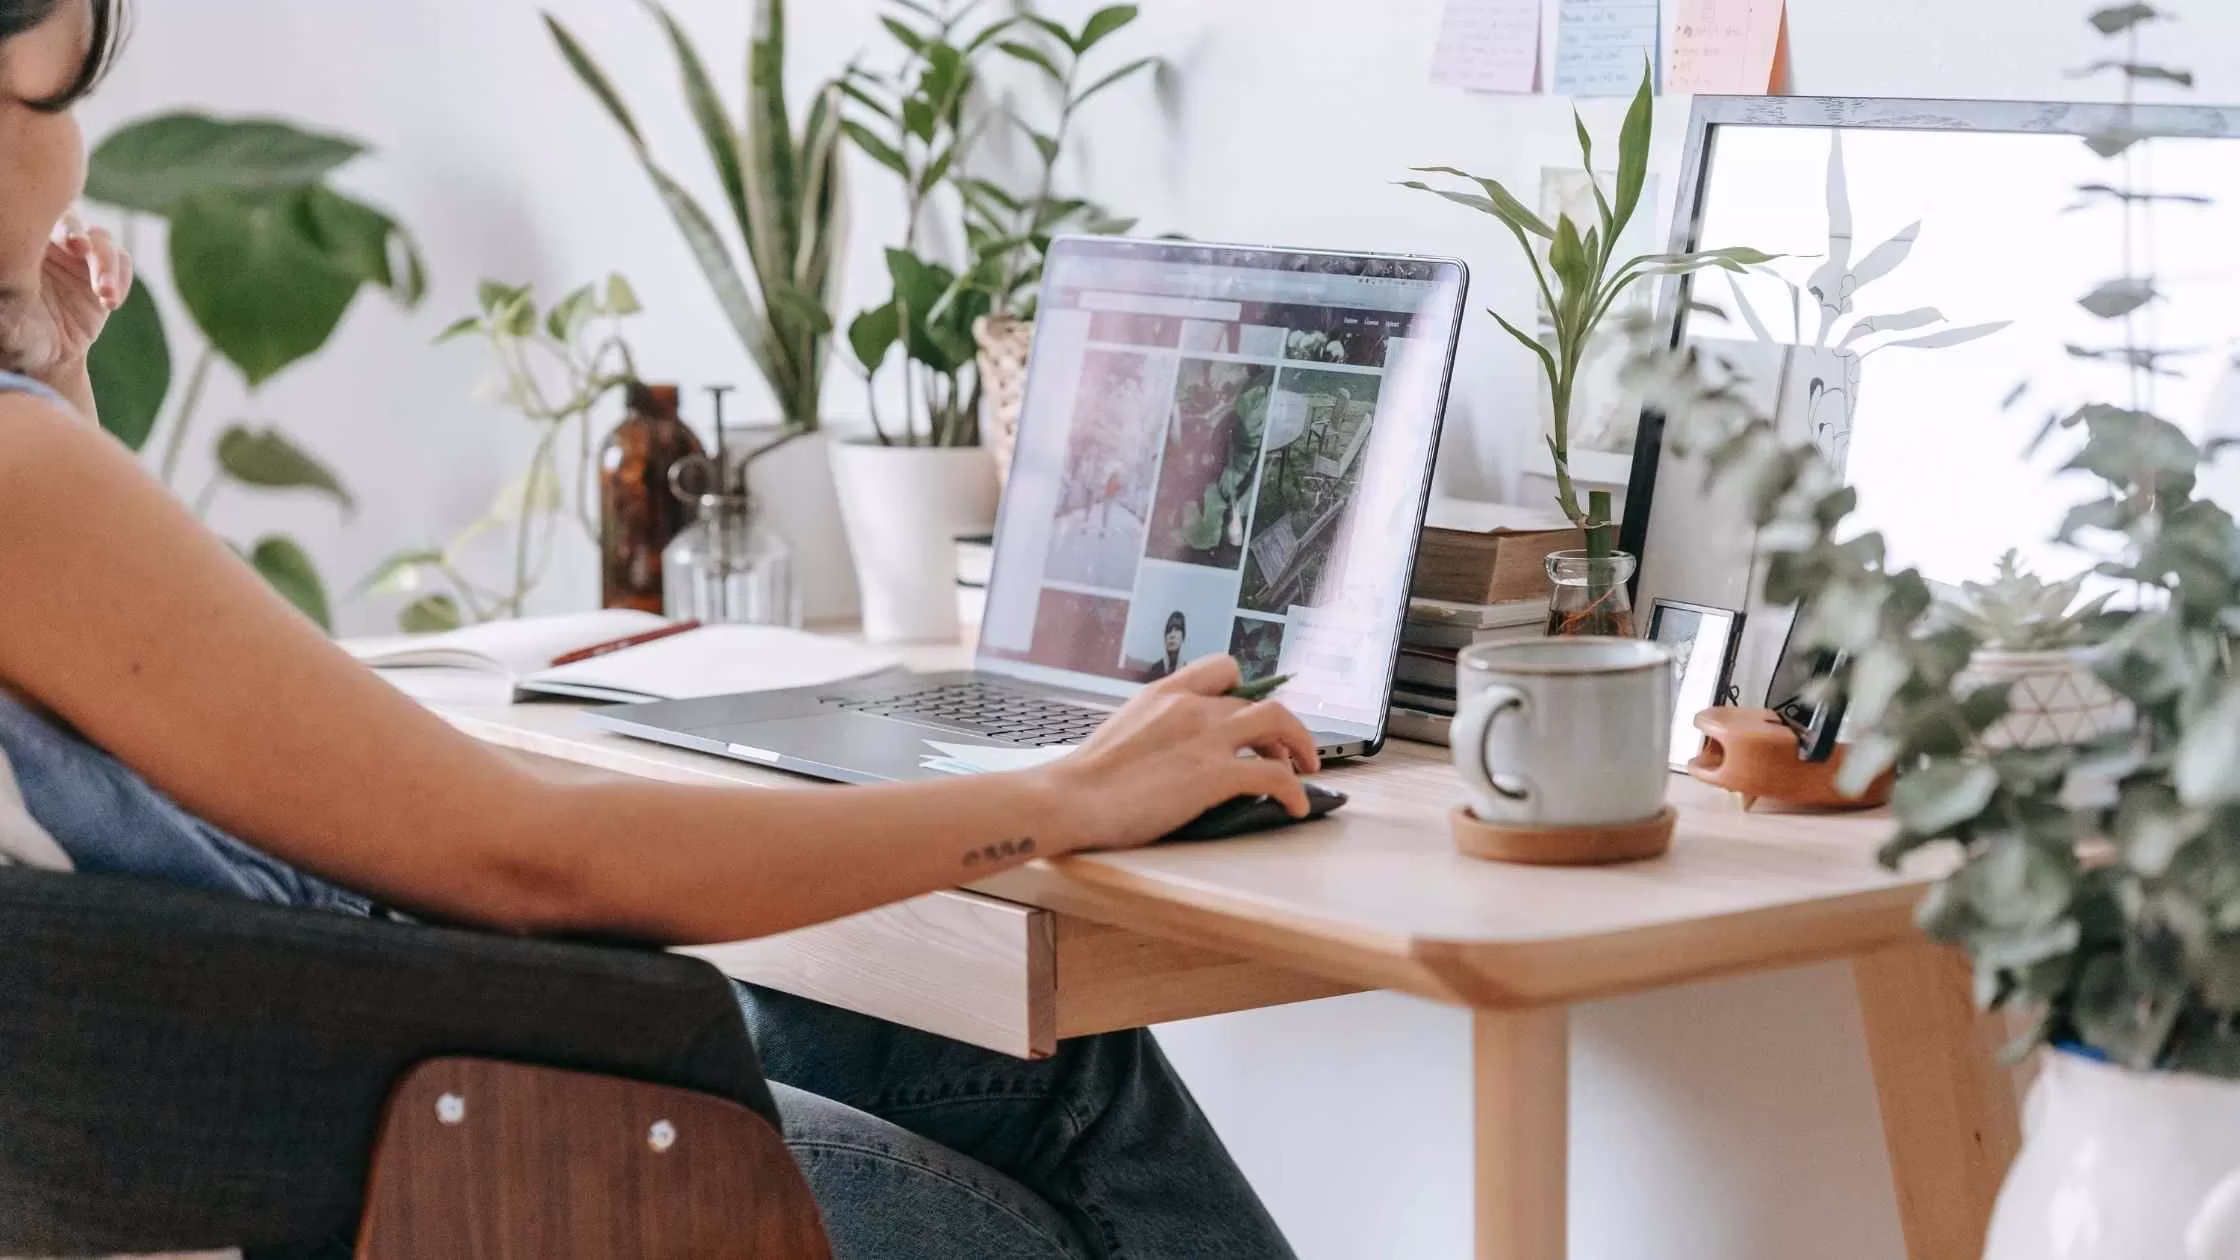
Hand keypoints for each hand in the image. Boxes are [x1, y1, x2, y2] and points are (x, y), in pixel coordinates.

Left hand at [12, 214, 131, 377]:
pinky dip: (120, 278)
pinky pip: (122, 261)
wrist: (46, 355)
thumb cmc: (17, 336)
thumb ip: (8, 302)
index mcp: (24, 247)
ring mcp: (79, 256)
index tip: (74, 245)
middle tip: (82, 249)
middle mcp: (51, 244)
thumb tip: (11, 289)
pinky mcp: (104, 271)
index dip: (60, 228)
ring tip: (106, 295)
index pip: (38, 220)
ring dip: (106, 264)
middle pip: (71, 221)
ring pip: (100, 240)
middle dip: (79, 232)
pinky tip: (110, 303)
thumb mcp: (8, 323)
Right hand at [1047, 655, 1321, 852]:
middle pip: (1258, 699)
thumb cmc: (1084, 778)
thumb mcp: (1122, 730)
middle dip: (1281, 726)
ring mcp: (1207, 738)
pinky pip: (1275, 776)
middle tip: (1286, 750)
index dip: (1246, 689)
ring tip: (1304, 771)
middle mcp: (1192, 706)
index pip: (1222, 667)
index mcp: (1165, 693)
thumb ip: (1154, 726)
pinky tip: (1294, 808)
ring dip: (1299, 746)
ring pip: (1278, 722)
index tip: (1250, 713)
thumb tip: (1168, 747)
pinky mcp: (1216, 775)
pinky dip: (1294, 791)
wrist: (1070, 799)